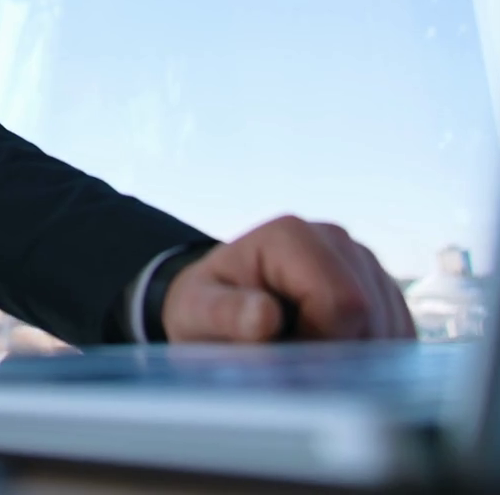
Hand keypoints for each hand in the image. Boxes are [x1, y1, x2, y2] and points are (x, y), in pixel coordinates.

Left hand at [162, 216, 415, 341]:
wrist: (219, 308)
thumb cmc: (206, 310)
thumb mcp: (197, 313)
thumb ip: (226, 316)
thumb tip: (265, 316)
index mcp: (291, 236)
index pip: (341, 302)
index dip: (320, 343)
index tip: (286, 357)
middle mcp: (336, 240)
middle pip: (370, 316)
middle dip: (338, 355)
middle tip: (294, 361)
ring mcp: (365, 262)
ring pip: (391, 329)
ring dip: (355, 360)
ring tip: (307, 354)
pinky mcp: (383, 289)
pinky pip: (400, 336)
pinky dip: (372, 360)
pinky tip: (333, 358)